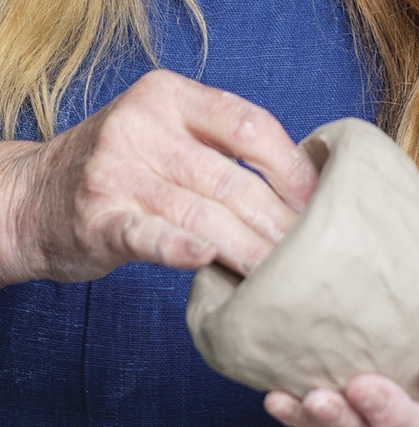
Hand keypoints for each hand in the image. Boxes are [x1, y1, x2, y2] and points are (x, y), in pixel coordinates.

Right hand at [0, 69, 317, 284]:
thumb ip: (222, 148)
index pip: (249, 126)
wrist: (36, 194)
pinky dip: (180, 248)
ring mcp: (115, 172)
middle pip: (231, 180)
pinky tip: (209, 260)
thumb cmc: (124, 169)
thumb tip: (299, 183)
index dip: (292, 169)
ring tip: (282, 274)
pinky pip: (147, 234)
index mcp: (170, 97)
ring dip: (248, 249)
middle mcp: (141, 127)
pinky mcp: (97, 219)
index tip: (319, 204)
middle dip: (278, 222)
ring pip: (201, 214)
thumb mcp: (168, 134)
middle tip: (310, 253)